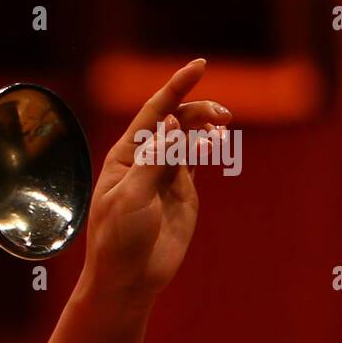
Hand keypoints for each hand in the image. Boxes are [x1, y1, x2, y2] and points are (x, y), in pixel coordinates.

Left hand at [83, 58, 229, 305]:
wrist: (129, 277)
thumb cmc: (119, 238)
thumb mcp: (132, 198)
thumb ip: (154, 161)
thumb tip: (173, 123)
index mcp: (125, 156)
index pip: (153, 112)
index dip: (176, 86)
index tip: (200, 64)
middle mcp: (145, 160)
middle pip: (176, 120)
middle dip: (198, 109)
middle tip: (221, 117)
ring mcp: (165, 175)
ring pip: (189, 138)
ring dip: (206, 126)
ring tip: (222, 125)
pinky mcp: (182, 193)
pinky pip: (197, 162)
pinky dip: (208, 148)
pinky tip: (215, 145)